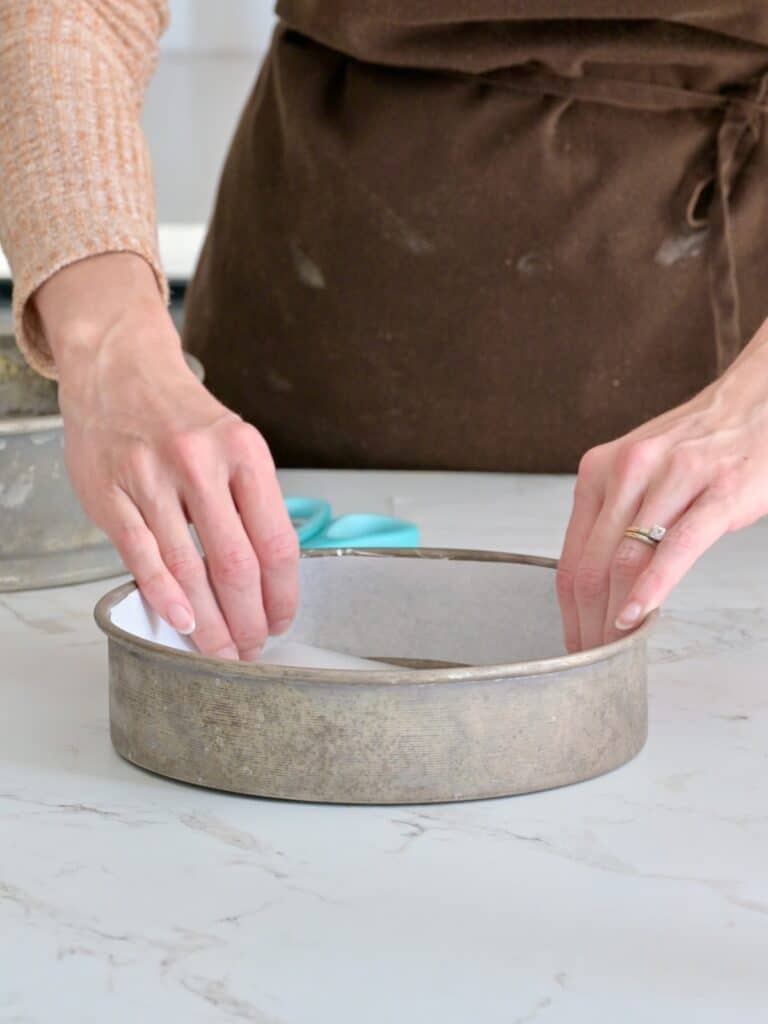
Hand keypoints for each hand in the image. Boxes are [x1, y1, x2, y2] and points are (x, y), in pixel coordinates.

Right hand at [35, 252, 298, 660]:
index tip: (281, 621)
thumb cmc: (182, 416)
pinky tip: (181, 622)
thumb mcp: (235, 444)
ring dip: (208, 622)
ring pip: (189, 569)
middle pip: (236, 564)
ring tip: (219, 649)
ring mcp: (152, 478)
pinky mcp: (112, 494)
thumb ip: (251, 502)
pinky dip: (165, 596)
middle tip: (251, 649)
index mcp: (245, 452)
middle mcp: (201, 463)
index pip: (276, 541)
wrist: (119, 370)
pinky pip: (143, 557)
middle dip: (248, 619)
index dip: (283, 594)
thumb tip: (269, 575)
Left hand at [556, 321, 767, 651]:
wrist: (756, 403)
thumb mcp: (639, 476)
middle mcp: (626, 471)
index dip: (567, 612)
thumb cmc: (698, 446)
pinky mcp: (717, 491)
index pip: (571, 559)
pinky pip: (675, 549)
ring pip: (625, 561)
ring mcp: (672, 479)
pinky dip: (652, 589)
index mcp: (599, 472)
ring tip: (613, 652)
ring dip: (613, 618)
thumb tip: (594, 586)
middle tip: (589, 663)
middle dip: (585, 625)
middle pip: (591, 567)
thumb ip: (614, 521)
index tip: (572, 645)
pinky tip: (637, 617)